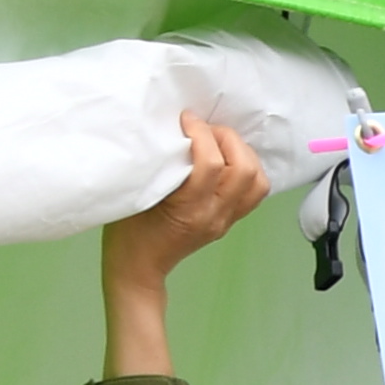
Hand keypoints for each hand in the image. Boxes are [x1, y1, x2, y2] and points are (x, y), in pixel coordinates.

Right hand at [101, 116, 269, 378]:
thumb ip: (158, 167)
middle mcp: (214, 215)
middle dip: (228, 139)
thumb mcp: (136, 193)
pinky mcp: (230, 222)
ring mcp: (226, 220)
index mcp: (189, 208)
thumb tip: (171, 132)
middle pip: (244, 170)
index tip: (186, 118)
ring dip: (244, 154)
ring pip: (257, 182)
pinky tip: (227, 159)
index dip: (201, 133)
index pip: (211, 164)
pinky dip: (248, 170)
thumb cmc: (127, 229)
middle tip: (205, 128)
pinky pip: (254, 193)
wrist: (138, 266)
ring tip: (219, 141)